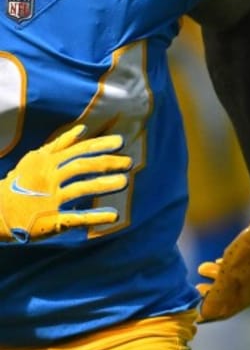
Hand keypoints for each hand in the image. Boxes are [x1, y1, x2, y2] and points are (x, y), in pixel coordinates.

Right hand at [0, 124, 130, 243]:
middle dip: (107, 163)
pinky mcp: (49, 220)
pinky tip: (114, 215)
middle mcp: (48, 179)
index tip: (121, 142)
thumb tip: (83, 129)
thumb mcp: (36, 160)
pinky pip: (75, 218)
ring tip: (125, 182)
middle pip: (82, 167)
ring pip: (80, 189)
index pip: (78, 151)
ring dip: (104, 185)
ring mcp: (48, 200)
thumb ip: (60, 144)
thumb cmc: (19, 183)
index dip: (100, 146)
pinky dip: (95, 217)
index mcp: (47, 163)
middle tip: (129, 162)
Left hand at [196, 216, 249, 321]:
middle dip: (213, 291)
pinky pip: (246, 271)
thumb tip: (206, 314)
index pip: (228, 311)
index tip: (195, 306)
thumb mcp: (229, 274)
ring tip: (204, 268)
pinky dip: (232, 269)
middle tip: (197, 286)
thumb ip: (218, 295)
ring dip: (220, 277)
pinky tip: (222, 260)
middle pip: (232, 296)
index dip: (210, 312)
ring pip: (239, 281)